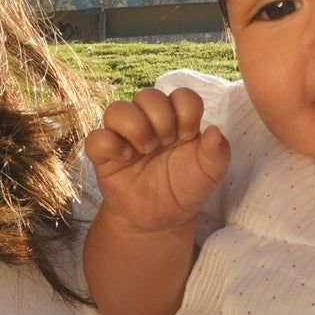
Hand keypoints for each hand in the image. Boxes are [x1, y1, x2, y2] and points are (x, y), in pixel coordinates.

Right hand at [84, 85, 229, 232]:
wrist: (163, 220)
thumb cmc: (185, 189)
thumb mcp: (210, 174)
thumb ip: (218, 153)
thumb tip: (215, 130)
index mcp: (177, 121)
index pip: (181, 95)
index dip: (186, 110)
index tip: (189, 136)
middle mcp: (149, 123)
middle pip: (148, 95)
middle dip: (161, 118)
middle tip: (166, 144)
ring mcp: (124, 137)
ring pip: (117, 109)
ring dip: (135, 126)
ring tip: (146, 150)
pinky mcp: (105, 156)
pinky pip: (96, 138)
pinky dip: (110, 144)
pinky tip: (125, 158)